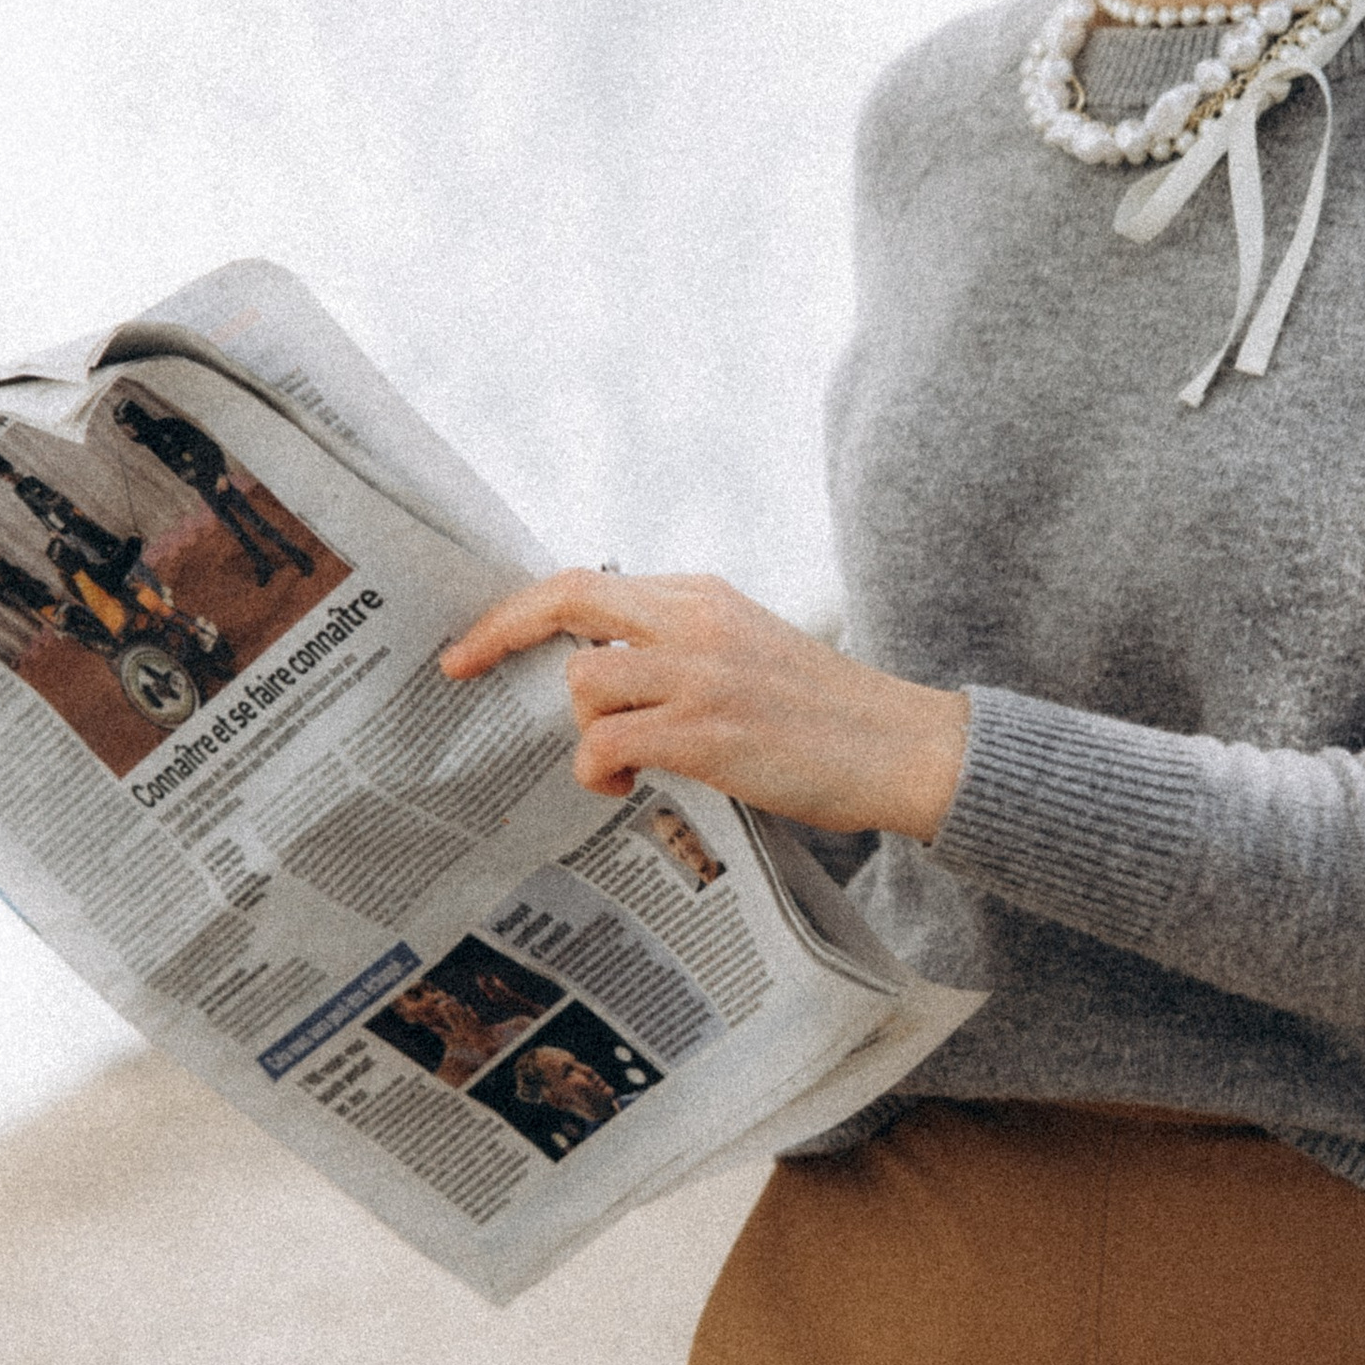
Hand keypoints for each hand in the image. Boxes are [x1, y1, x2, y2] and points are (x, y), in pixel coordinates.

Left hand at [440, 569, 969, 842]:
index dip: (521, 606)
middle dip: (501, 633)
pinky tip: (629, 783)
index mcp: (704, 594)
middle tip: (462, 667)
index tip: (475, 638)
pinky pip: (606, 743)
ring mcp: (700, 674)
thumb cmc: (824, 713)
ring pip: (583, 681)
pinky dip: (599, 769)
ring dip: (583, 728)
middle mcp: (696, 620)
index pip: (590, 580)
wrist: (902, 746)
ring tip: (621, 760)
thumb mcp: (747, 646)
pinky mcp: (706, 732)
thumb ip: (679, 641)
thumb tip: (595, 666)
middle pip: (568, 601)